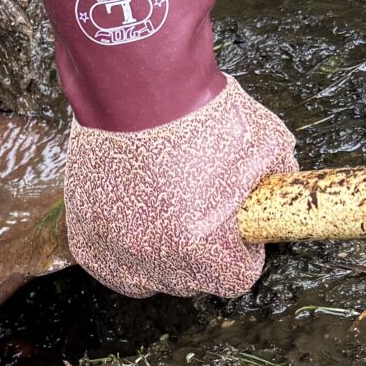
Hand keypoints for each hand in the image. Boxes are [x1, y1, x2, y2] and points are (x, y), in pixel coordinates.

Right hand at [64, 82, 296, 297]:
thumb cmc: (200, 111)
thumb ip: (277, 182)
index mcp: (203, 243)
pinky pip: (110, 269)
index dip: (243, 256)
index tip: (240, 234)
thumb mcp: (266, 144)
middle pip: (191, 283)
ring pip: (148, 281)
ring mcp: (116, 246)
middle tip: (203, 215)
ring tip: (168, 219)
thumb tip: (280, 195)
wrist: (136, 83)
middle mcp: (156, 254)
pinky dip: (124, 256)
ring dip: (163, 259)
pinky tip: (137, 230)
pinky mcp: (85, 234)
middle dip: (204, 255)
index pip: (234, 281)